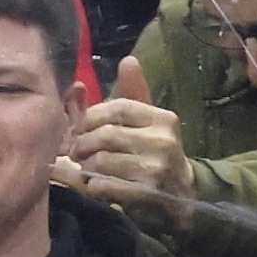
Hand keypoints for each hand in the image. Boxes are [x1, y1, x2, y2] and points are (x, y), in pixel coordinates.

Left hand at [65, 55, 193, 221]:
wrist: (181, 196)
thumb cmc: (157, 154)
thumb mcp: (150, 122)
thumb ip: (136, 92)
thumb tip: (128, 60)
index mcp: (162, 118)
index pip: (118, 107)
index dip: (92, 117)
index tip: (80, 127)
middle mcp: (162, 140)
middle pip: (106, 134)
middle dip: (83, 143)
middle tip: (74, 151)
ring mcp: (155, 167)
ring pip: (102, 160)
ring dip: (86, 166)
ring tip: (85, 168)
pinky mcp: (146, 193)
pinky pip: (104, 184)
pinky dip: (92, 185)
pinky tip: (94, 184)